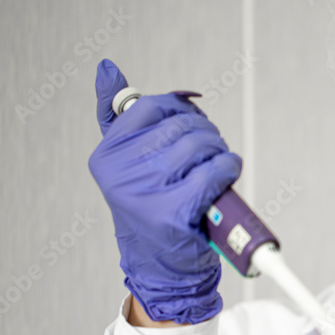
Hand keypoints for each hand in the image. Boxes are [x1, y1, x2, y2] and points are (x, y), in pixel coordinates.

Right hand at [89, 59, 240, 323]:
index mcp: (106, 154)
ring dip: (220, 152)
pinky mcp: (171, 213)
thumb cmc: (152, 209)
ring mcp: (144, 193)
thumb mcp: (128, 163)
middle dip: (207, 135)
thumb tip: (106, 67)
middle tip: (212, 152)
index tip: (194, 127)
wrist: (161, 267)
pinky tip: (228, 174)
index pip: (154, 106)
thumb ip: (118, 116)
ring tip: (219, 165)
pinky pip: (213, 172)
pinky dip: (229, 168)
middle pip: (181, 126)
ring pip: (199, 145)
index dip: (184, 111)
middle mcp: (119, 172)